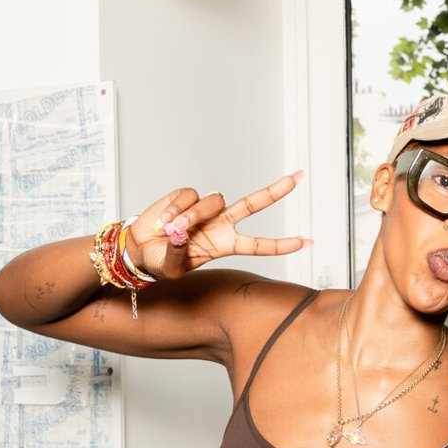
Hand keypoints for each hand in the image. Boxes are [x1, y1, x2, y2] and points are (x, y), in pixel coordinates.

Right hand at [126, 173, 307, 279]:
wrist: (140, 249)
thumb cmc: (161, 262)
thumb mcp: (171, 270)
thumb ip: (177, 255)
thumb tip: (180, 233)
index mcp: (224, 245)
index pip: (259, 245)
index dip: (282, 245)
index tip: (307, 242)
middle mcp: (220, 224)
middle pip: (252, 204)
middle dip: (275, 191)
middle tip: (298, 177)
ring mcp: (205, 209)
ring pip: (212, 201)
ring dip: (192, 215)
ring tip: (172, 228)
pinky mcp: (186, 196)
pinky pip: (188, 196)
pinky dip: (174, 208)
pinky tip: (164, 220)